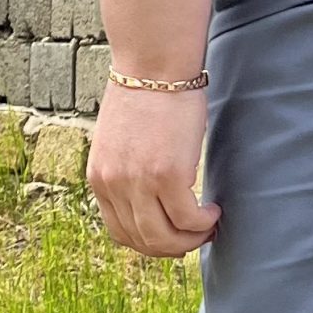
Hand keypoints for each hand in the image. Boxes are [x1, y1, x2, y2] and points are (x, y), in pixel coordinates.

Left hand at [86, 82, 218, 259]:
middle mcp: (113, 185)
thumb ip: (126, 170)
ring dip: (190, 240)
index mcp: (99, 178)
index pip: (120, 232)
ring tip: (207, 226)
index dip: (149, 243)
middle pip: (142, 241)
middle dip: (173, 248)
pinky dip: (203, 222)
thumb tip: (149, 196)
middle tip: (195, 237)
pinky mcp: (166, 175)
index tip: (172, 237)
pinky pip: (188, 219)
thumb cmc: (145, 95)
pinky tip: (213, 211)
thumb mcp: (120, 141)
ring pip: (165, 238)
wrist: (154, 65)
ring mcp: (137, 182)